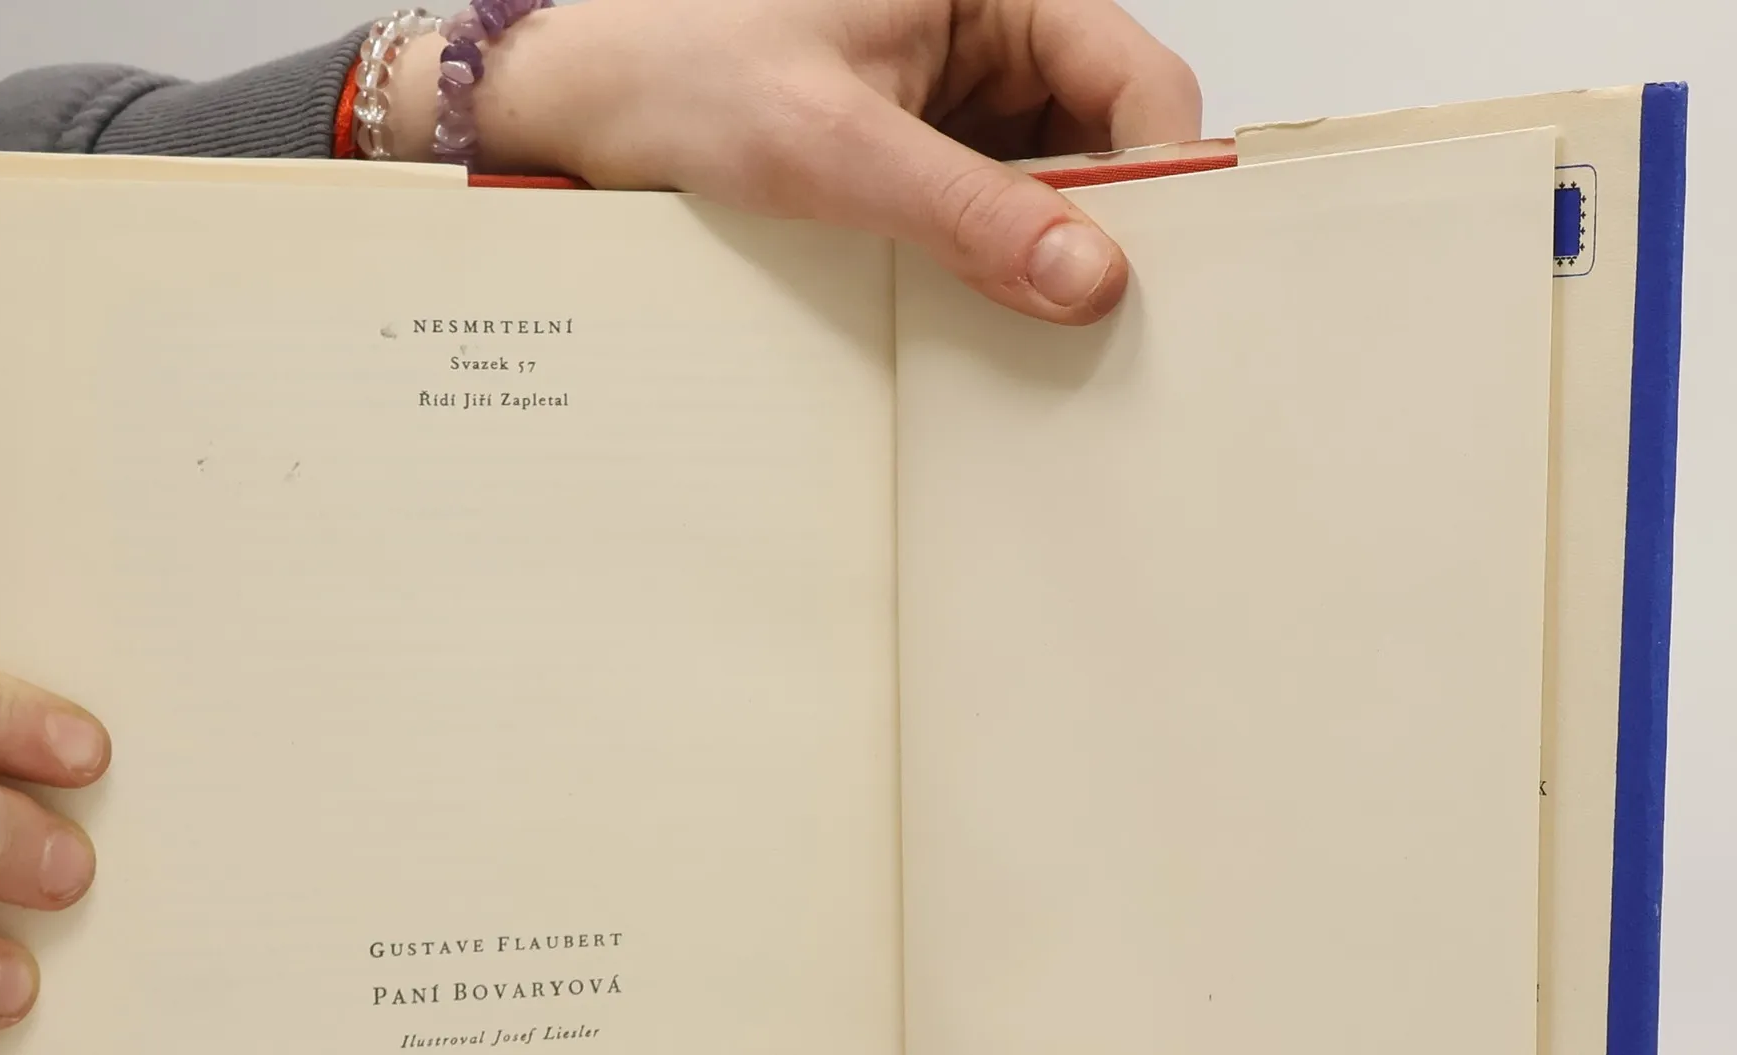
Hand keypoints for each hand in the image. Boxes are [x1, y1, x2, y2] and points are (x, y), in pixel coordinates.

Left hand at [394, 0, 1200, 323]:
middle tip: (1094, 330)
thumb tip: (1089, 278)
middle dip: (1105, 231)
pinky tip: (984, 325)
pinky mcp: (919, 153)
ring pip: (1053, 188)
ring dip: (1046, 261)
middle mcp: (987, 34)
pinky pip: (991, 216)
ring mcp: (956, 99)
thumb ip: (966, 214)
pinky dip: (995, 270)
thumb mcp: (831, 147)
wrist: (578, 105)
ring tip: (1033, 337)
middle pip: (1105, 139)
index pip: (1133, 77)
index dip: (1158, 178)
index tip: (1152, 278)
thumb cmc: (679, 76)